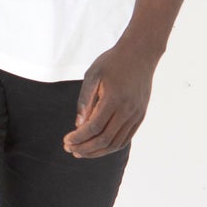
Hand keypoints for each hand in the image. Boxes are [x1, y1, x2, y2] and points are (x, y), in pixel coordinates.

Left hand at [63, 38, 158, 158]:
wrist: (140, 54)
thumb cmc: (112, 62)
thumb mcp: (93, 75)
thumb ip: (85, 100)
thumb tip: (78, 125)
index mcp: (114, 99)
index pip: (94, 127)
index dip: (79, 138)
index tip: (66, 141)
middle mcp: (128, 110)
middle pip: (105, 140)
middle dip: (85, 148)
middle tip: (70, 149)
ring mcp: (136, 114)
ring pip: (116, 143)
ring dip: (97, 151)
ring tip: (81, 152)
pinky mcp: (140, 116)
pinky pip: (125, 138)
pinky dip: (110, 147)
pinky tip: (98, 147)